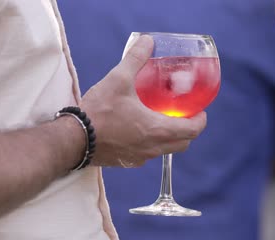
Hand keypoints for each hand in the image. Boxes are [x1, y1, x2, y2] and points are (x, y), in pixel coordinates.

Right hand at [80, 36, 206, 166]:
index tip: (199, 111)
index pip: (193, 130)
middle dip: (188, 130)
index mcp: (157, 129)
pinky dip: (153, 144)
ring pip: (167, 150)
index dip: (200, 120)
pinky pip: (149, 154)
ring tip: (162, 119)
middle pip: (183, 143)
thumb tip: (147, 41)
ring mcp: (141, 158)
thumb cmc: (99, 112)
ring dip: (171, 137)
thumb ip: (135, 58)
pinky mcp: (128, 162)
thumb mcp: (118, 79)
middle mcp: (153, 147)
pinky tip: (140, 130)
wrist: (73, 140)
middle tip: (183, 114)